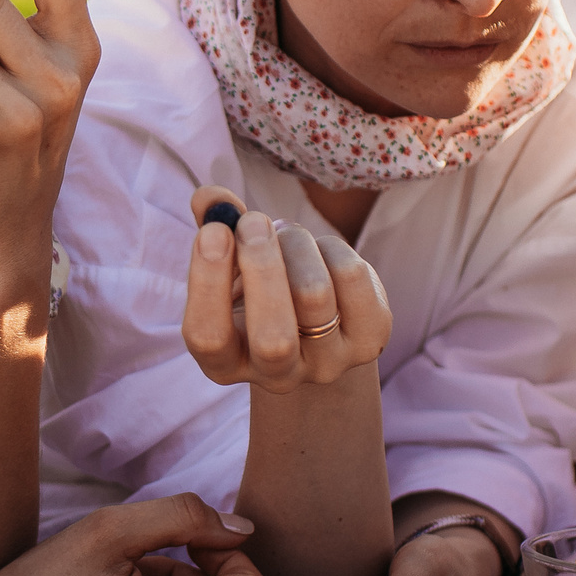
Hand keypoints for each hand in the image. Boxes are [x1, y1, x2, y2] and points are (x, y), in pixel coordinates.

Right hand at [182, 185, 389, 393]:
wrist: (319, 321)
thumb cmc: (261, 286)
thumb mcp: (231, 266)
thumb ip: (215, 231)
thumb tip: (208, 198)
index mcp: (226, 362)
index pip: (208, 337)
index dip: (208, 282)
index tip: (214, 231)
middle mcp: (277, 376)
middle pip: (273, 337)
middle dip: (262, 266)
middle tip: (254, 222)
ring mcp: (327, 364)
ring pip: (313, 294)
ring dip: (295, 244)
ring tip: (286, 235)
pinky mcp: (368, 340)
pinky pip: (351, 278)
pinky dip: (330, 247)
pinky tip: (320, 251)